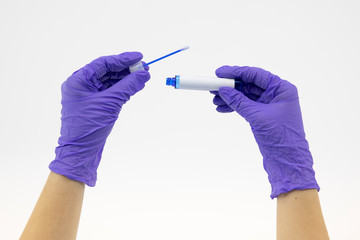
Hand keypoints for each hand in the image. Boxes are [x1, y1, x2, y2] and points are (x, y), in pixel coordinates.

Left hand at [49, 52, 149, 185]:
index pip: (103, 63)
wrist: (80, 153)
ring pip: (110, 82)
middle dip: (126, 70)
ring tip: (143, 78)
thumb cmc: (89, 126)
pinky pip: (110, 93)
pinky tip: (135, 87)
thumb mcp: (111, 103)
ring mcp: (88, 96)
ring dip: (126, 80)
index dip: (123, 59)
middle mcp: (81, 86)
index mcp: (78, 80)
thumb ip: (128, 86)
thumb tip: (143, 74)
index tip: (139, 57)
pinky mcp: (95, 106)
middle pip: (107, 71)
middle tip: (145, 68)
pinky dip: (123, 90)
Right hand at [211, 66, 318, 197]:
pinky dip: (234, 107)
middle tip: (214, 87)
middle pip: (249, 84)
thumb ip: (239, 102)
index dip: (236, 72)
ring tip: (215, 100)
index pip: (256, 75)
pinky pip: (246, 106)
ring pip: (246, 96)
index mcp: (282, 89)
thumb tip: (223, 90)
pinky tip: (222, 108)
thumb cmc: (282, 138)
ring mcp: (270, 105)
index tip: (220, 72)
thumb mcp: (257, 117)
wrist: (287, 162)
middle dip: (231, 86)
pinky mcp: (263, 116)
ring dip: (230, 97)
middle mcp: (277, 94)